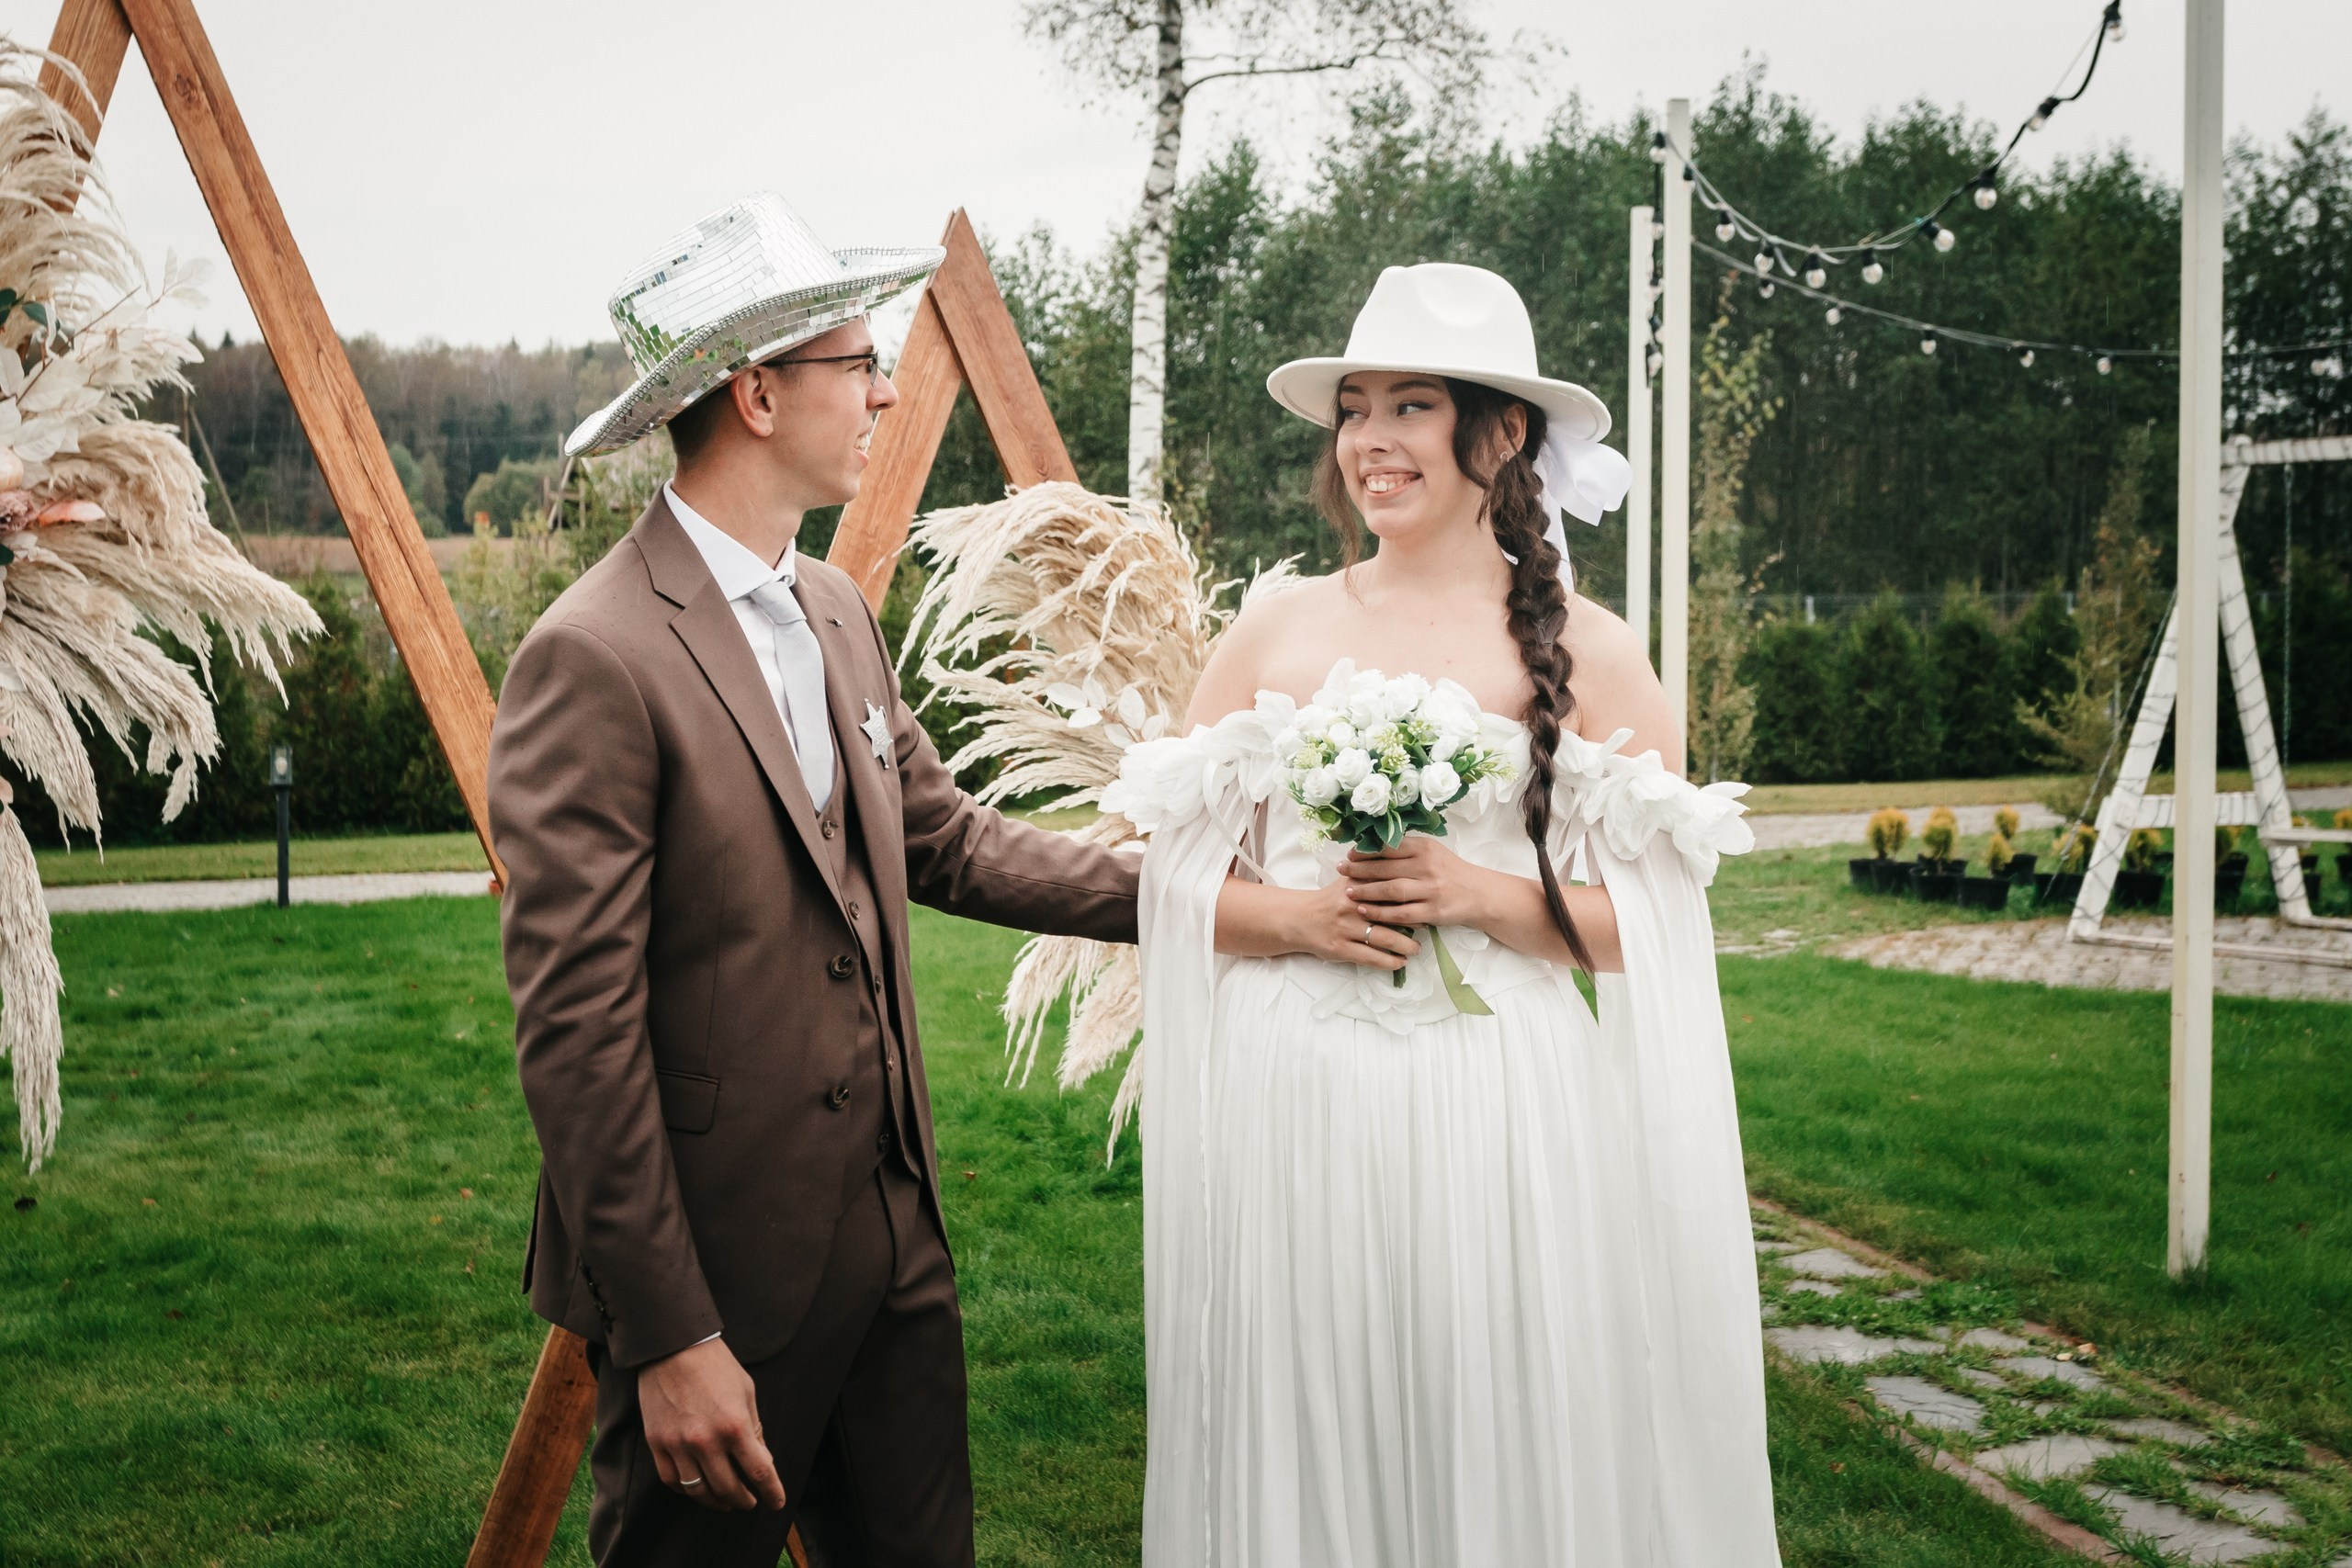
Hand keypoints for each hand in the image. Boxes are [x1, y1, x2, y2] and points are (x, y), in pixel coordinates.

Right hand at [637, 1338, 787, 1512]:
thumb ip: (754, 1429)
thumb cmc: (715, 1365)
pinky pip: (672, 1480)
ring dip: (715, 1502)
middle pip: (728, 1488)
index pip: (759, 1471)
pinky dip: (686, 1490)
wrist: (672, 1347)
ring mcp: (679, 1444)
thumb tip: (762, 1459)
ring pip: (699, 1490)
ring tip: (725, 1502)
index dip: (771, 1491)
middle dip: (743, 1501)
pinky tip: (697, 1489)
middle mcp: (707, 1440)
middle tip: (750, 1503)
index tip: (776, 1502)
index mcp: (735, 1425)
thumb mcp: (746, 1392)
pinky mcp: (657, 1443)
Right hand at [1286, 875, 1419, 969]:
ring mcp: (1346, 928)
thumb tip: (1404, 867)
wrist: (1300, 918)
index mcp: (1356, 885)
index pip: (1389, 888)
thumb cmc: (1331, 899)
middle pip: (1390, 913)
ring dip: (1405, 945)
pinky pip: (1371, 957)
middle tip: (1429, 925)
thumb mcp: (1349, 881)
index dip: (1411, 895)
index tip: (1426, 900)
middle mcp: (1351, 905)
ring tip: (1417, 949)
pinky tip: (1400, 962)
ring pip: (1384, 938)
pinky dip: (1389, 962)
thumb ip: (1373, 873)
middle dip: (1413, 921)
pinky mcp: (1340, 948)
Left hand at [1338, 835, 1493, 931]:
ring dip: (1366, 891)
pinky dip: (1380, 913)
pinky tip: (1364, 911)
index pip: (1389, 848)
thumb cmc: (1450, 871)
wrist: (1479, 894)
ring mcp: (1431, 890)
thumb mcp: (1433, 852)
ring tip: (1348, 891)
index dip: (1366, 851)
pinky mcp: (1433, 912)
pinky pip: (1401, 913)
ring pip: (1391, 890)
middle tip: (1341, 871)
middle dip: (1359, 870)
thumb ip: (1407, 850)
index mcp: (1426, 848)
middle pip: (1386, 869)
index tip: (1350, 855)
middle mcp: (1428, 867)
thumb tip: (1372, 848)